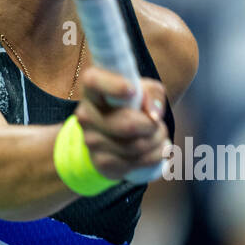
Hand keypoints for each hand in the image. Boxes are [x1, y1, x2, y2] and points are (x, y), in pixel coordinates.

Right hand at [73, 67, 169, 182]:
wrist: (116, 133)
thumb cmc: (131, 104)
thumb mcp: (144, 90)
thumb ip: (152, 93)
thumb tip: (153, 116)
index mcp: (92, 88)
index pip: (94, 82)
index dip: (113, 86)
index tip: (132, 90)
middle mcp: (86, 114)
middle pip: (127, 124)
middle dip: (152, 126)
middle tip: (157, 124)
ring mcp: (91, 140)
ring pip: (135, 146)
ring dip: (156, 142)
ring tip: (157, 136)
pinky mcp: (100, 162)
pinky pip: (136, 163)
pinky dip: (154, 157)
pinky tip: (155, 151)